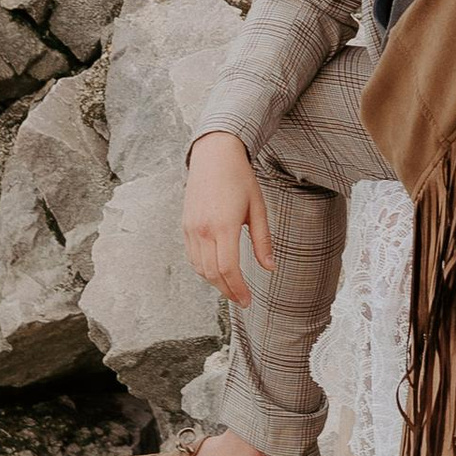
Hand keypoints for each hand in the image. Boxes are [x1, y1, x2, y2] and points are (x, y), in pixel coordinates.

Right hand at [183, 131, 272, 309]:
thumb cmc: (239, 178)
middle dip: (228, 291)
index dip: (238, 289)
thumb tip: (270, 268)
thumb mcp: (258, 208)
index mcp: (224, 225)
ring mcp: (191, 228)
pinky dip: (204, 270)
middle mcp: (203, 229)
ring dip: (215, 283)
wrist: (214, 155)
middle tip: (242, 300)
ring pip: (200, 268)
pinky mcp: (185, 225)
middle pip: (212, 273)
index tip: (248, 300)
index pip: (228, 268)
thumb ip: (263, 241)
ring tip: (232, 288)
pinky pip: (192, 256)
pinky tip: (217, 272)